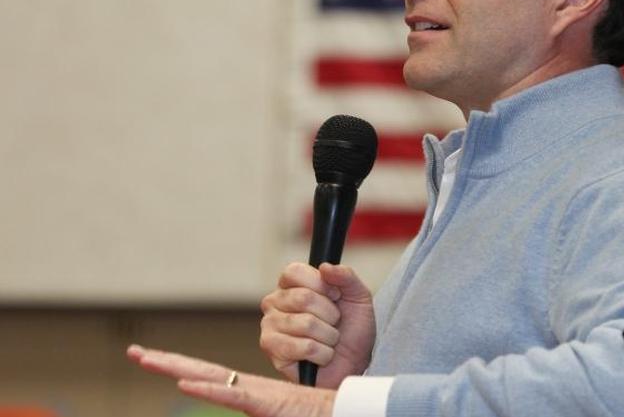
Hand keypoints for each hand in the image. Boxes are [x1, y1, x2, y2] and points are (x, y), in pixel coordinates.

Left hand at [127, 344, 334, 416]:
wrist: (350, 414)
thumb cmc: (320, 416)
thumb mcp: (283, 413)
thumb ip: (264, 407)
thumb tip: (249, 400)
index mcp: (253, 393)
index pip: (209, 377)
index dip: (182, 367)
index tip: (153, 359)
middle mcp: (251, 389)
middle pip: (200, 370)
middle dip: (165, 360)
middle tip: (134, 352)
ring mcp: (258, 395)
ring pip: (210, 377)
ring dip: (176, 367)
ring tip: (145, 359)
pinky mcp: (268, 405)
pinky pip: (234, 396)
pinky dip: (208, 389)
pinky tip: (184, 384)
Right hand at [259, 262, 376, 387]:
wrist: (354, 362)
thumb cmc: (351, 329)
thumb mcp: (358, 296)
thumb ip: (346, 276)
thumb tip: (325, 267)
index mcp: (291, 284)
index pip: (293, 272)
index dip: (321, 284)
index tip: (335, 296)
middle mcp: (274, 302)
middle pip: (303, 298)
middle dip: (331, 314)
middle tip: (334, 323)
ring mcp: (269, 326)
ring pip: (306, 324)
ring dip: (329, 335)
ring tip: (328, 340)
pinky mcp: (271, 350)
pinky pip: (305, 347)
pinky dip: (323, 353)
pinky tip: (320, 355)